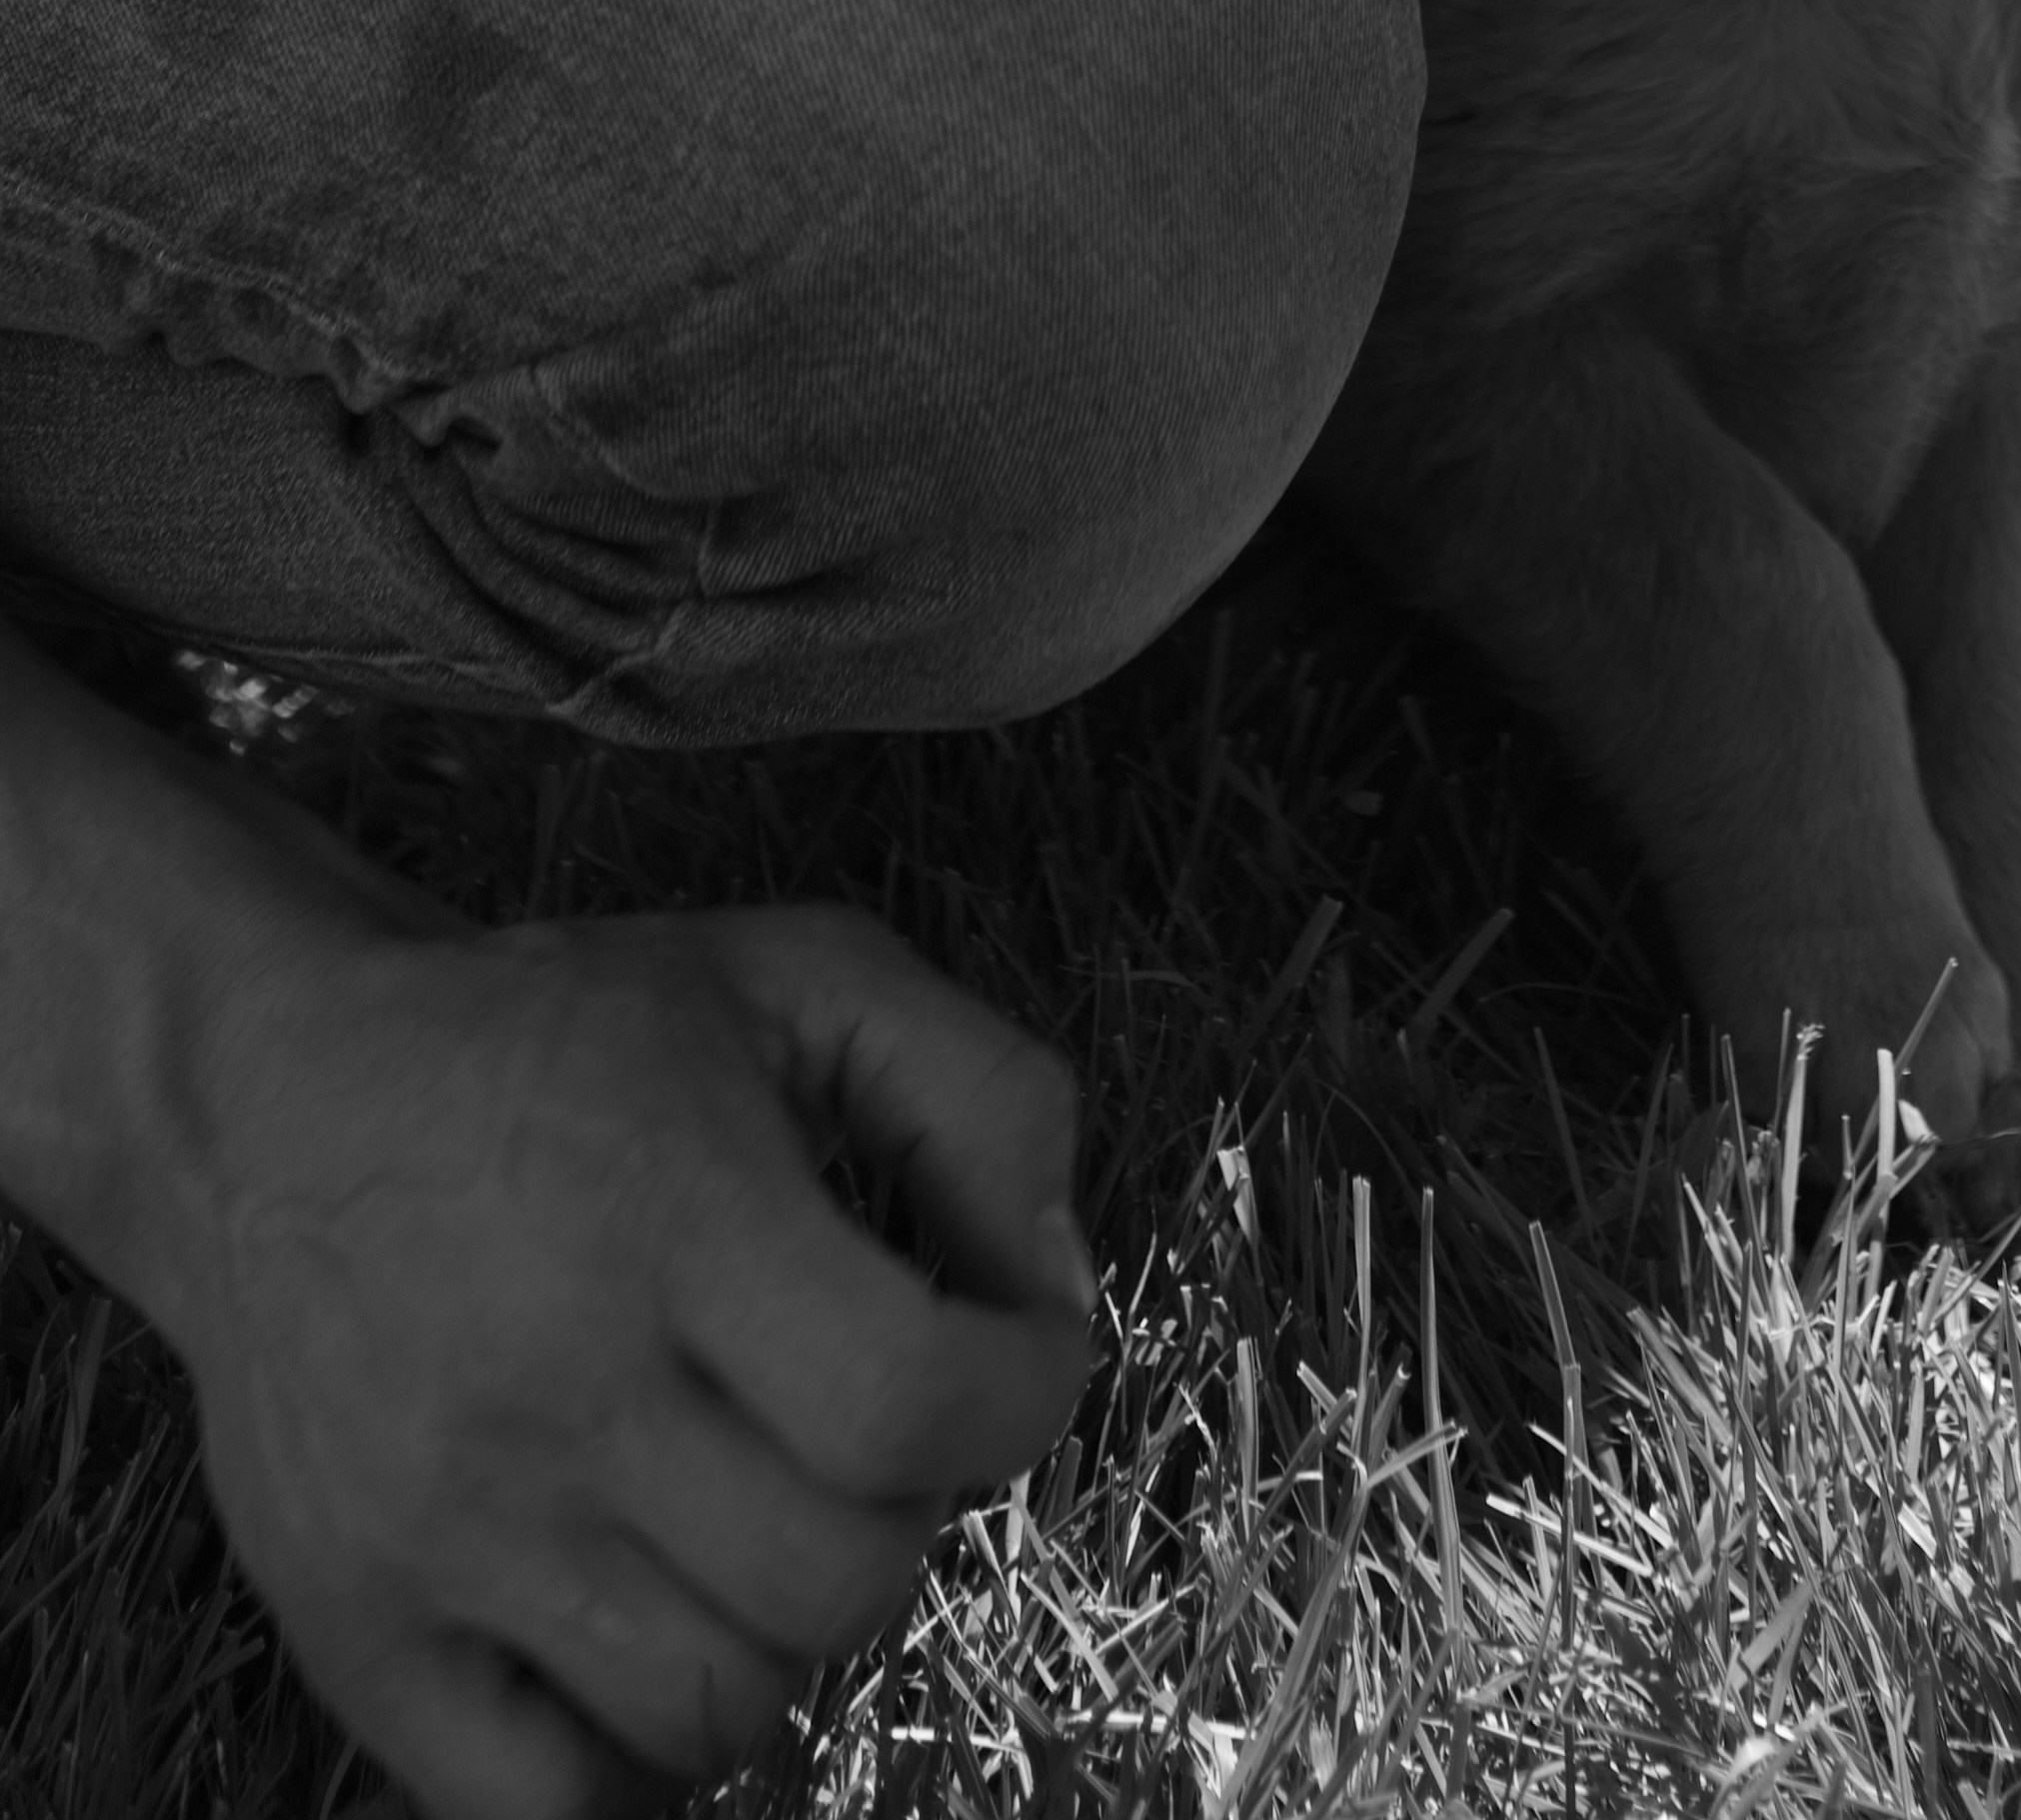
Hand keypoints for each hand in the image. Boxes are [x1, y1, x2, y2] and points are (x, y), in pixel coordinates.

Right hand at [169, 892, 1094, 1815]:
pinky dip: (639, 1758)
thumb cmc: (568, 1039)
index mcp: (671, 1212)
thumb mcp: (800, 976)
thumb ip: (983, 1094)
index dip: (1021, 1394)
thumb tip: (1056, 1285)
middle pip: (837, 1574)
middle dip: (908, 1507)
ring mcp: (444, 1535)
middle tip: (863, 1426)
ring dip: (791, 1626)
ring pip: (719, 1703)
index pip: (905, 1402)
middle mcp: (553, 1390)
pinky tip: (655, 1630)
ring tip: (757, 1511)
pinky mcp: (353, 1633)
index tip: (1020, 1351)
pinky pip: (547, 1808)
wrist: (271, 1105)